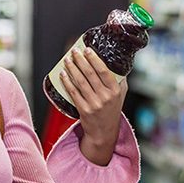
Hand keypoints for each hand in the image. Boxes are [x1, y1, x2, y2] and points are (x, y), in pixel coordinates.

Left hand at [59, 47, 127, 165]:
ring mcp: (94, 103)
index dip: (94, 59)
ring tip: (67, 60)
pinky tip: (63, 74)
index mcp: (115, 91)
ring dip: (72, 69)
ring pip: (80, 82)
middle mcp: (105, 97)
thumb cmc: (111, 110)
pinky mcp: (83, 109)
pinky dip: (67, 82)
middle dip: (80, 60)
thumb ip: (119, 79)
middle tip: (74, 52)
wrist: (104, 132)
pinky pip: (73, 92)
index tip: (87, 50)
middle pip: (90, 74)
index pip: (104, 71)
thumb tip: (115, 61)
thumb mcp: (121, 94)